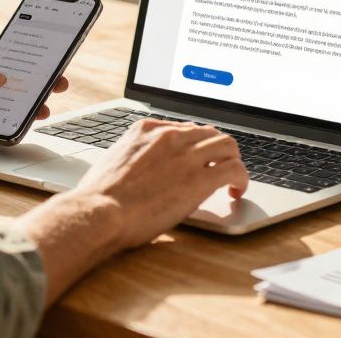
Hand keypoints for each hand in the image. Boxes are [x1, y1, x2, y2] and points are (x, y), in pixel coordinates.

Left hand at [0, 40, 68, 156]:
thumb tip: (1, 77)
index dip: (24, 51)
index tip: (47, 53)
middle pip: (8, 79)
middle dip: (33, 81)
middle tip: (57, 83)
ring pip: (3, 103)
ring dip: (24, 105)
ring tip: (43, 108)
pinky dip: (6, 127)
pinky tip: (21, 126)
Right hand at [74, 119, 247, 248]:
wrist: (100, 211)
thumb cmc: (99, 197)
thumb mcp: (114, 162)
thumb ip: (134, 157)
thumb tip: (140, 169)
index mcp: (146, 129)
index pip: (183, 128)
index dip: (194, 145)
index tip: (197, 158)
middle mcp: (169, 136)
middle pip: (208, 133)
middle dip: (216, 150)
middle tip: (218, 167)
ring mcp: (186, 155)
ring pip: (227, 145)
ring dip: (232, 160)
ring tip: (231, 179)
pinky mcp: (200, 179)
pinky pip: (235, 169)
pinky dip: (241, 178)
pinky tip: (236, 191)